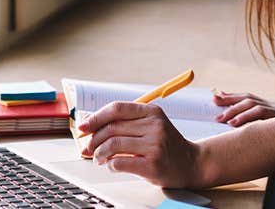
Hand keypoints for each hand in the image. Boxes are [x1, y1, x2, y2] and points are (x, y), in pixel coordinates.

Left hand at [77, 102, 201, 187]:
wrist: (191, 163)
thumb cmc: (166, 145)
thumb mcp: (151, 125)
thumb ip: (125, 122)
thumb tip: (90, 122)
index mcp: (152, 112)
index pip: (116, 109)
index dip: (96, 116)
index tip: (83, 125)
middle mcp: (154, 126)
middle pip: (112, 128)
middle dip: (94, 139)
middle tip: (88, 148)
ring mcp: (155, 145)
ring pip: (113, 145)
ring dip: (99, 153)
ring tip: (98, 158)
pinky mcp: (153, 164)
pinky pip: (119, 163)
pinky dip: (109, 165)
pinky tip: (111, 165)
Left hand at [212, 90, 274, 125]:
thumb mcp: (272, 133)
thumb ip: (257, 128)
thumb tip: (234, 128)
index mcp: (271, 108)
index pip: (249, 98)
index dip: (232, 96)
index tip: (216, 96)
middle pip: (249, 98)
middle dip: (230, 100)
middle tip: (214, 103)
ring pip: (253, 104)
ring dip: (235, 110)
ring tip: (222, 118)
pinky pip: (262, 113)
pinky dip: (246, 117)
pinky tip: (235, 124)